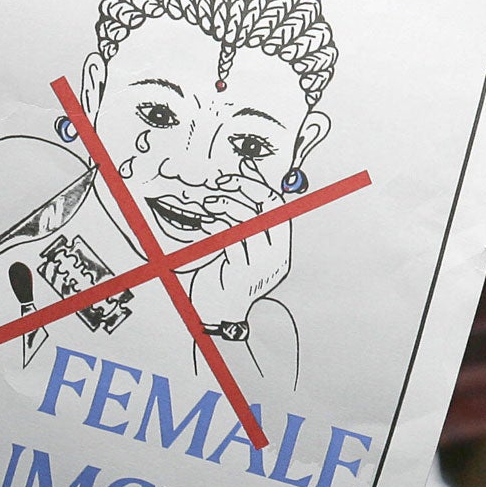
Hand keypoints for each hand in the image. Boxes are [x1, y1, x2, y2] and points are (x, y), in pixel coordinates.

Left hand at [186, 169, 292, 325]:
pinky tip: (206, 221)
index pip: (278, 206)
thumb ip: (245, 218)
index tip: (240, 171)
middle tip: (221, 182)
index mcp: (280, 249)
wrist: (219, 316)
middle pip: (267, 209)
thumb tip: (246, 174)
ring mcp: (260, 267)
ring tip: (209, 203)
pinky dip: (217, 224)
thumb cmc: (227, 278)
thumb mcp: (241, 246)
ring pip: (248, 221)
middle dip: (244, 188)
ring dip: (226, 205)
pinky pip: (231, 239)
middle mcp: (276, 257)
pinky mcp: (241, 274)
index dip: (259, 184)